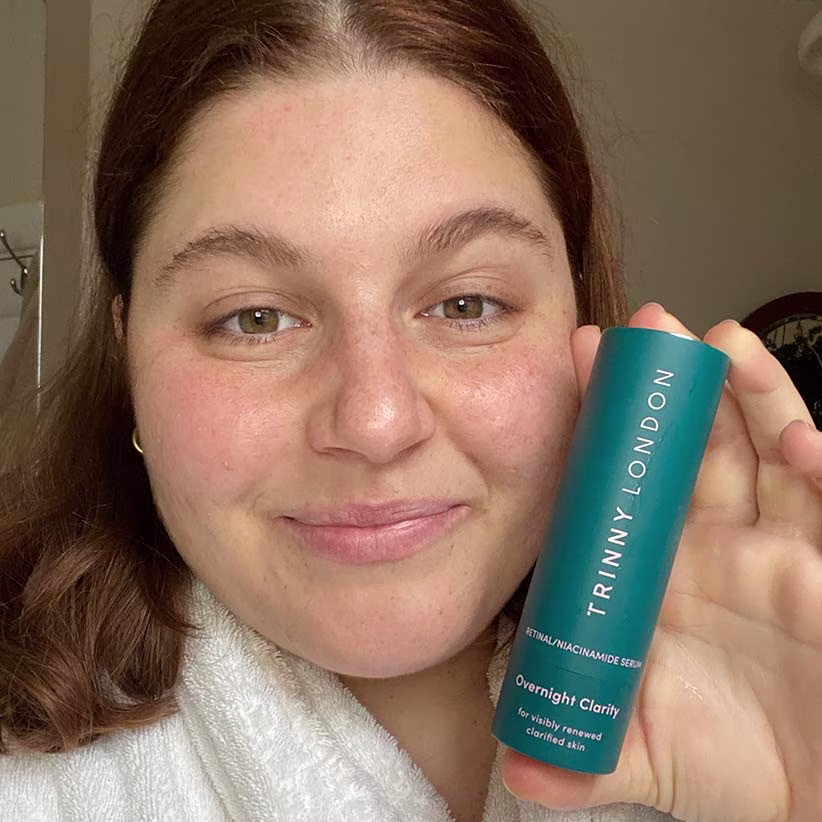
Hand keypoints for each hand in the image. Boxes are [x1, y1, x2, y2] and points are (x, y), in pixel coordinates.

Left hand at [501, 303, 821, 821]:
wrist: (808, 794)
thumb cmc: (726, 759)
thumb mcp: (639, 753)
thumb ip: (577, 757)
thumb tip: (516, 763)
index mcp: (660, 564)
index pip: (629, 476)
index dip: (606, 425)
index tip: (575, 365)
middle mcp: (716, 540)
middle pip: (696, 442)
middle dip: (675, 383)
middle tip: (645, 325)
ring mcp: (777, 545)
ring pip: (764, 450)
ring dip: (748, 395)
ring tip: (723, 344)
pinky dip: (819, 467)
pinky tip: (801, 442)